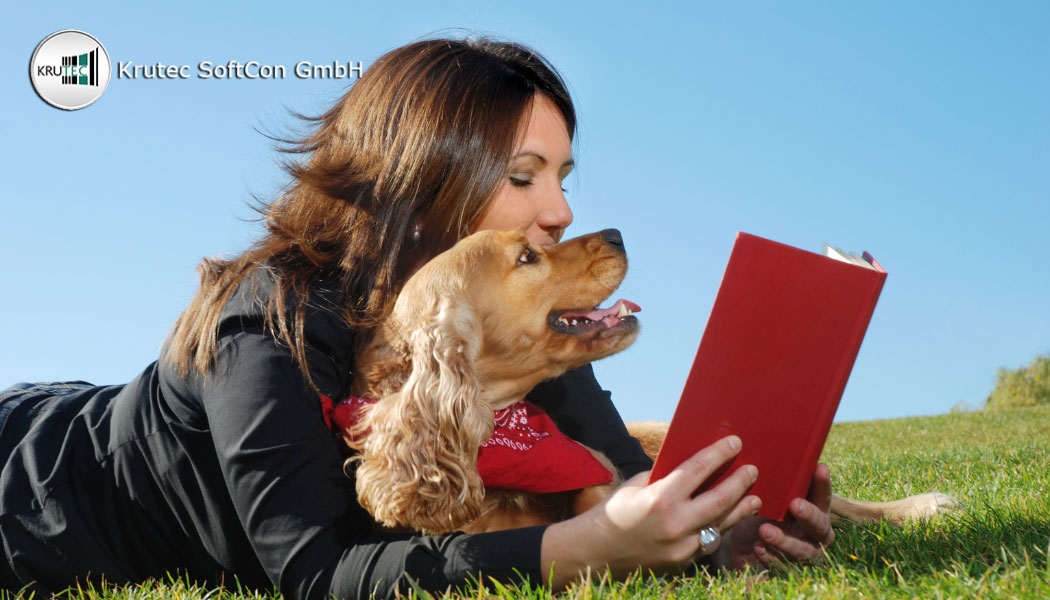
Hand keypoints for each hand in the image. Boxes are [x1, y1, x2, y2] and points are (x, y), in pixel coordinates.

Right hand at [541, 436, 761, 587]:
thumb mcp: (636, 486)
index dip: (719, 454)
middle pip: (720, 499)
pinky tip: (729, 519)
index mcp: (660, 498)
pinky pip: (709, 543)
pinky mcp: (682, 563)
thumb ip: (665, 477)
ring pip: (720, 524)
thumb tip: (694, 465)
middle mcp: (674, 524)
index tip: (735, 443)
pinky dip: (720, 528)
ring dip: (740, 509)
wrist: (595, 552)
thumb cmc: (615, 512)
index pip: (698, 470)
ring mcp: (681, 547)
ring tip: (754, 497)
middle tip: (752, 470)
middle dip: (739, 482)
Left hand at [715, 463, 834, 570]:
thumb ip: (773, 482)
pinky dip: (770, 557)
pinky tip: (758, 547)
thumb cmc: (759, 514)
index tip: (819, 467)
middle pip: (820, 526)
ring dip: (785, 540)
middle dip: (809, 515)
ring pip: (802, 551)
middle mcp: (814, 534)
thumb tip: (763, 448)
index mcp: (814, 511)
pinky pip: (783, 567)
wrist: (739, 546)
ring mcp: (803, 555)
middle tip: (794, 505)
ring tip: (765, 530)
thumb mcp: (765, 498)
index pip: (823, 496)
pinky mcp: (786, 570)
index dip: (823, 484)